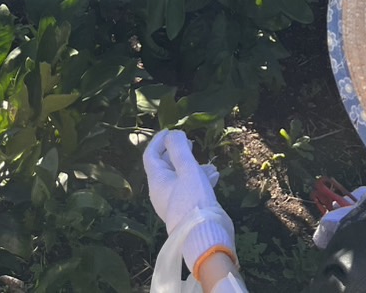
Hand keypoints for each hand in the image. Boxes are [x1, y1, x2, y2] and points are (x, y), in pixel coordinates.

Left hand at [143, 129, 234, 272]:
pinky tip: (214, 176)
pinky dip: (199, 180)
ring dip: (192, 166)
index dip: (159, 141)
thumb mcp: (187, 169)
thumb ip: (179, 149)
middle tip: (190, 142)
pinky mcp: (185, 210)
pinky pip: (189, 189)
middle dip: (177, 152)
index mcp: (157, 181)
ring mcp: (173, 203)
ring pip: (180, 178)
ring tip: (207, 162)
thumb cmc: (193, 199)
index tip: (172, 130)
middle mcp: (161, 192)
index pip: (151, 155)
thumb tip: (172, 134)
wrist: (205, 235)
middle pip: (165, 166)